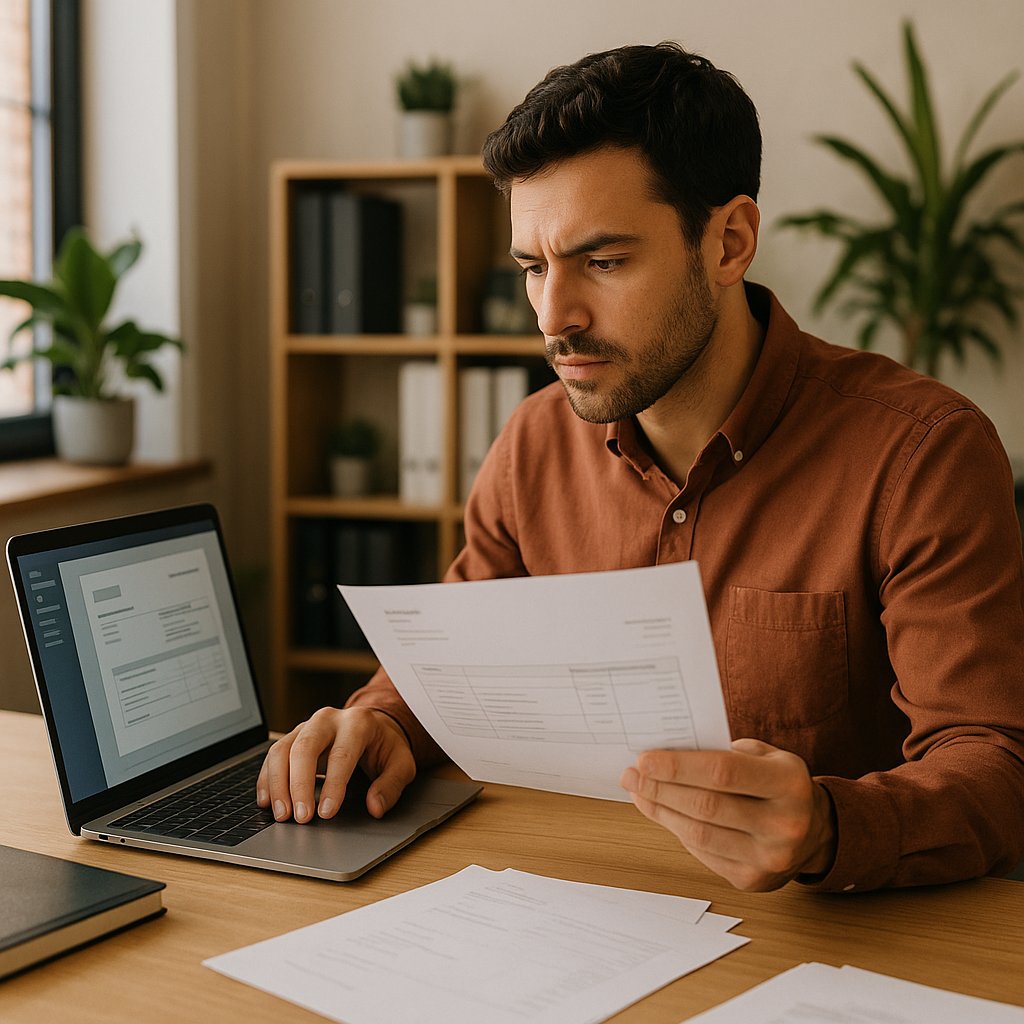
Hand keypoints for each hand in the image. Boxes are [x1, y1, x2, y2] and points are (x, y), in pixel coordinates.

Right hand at [256, 706, 415, 822]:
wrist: (374, 728)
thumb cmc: (385, 747)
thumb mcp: (401, 763)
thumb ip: (391, 785)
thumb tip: (376, 807)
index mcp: (358, 722)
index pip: (341, 754)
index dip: (333, 785)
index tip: (327, 812)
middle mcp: (328, 719)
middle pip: (305, 747)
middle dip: (299, 784)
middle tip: (300, 817)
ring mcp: (307, 726)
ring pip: (282, 749)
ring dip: (278, 784)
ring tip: (282, 814)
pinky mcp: (292, 736)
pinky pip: (272, 755)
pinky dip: (267, 779)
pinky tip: (268, 801)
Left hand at [619, 738, 836, 890]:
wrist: (814, 831)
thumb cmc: (778, 784)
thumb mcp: (764, 756)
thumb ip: (722, 752)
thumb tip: (665, 754)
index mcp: (789, 783)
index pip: (722, 772)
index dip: (678, 766)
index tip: (644, 758)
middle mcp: (784, 825)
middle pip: (705, 805)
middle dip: (660, 788)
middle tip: (632, 774)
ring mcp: (769, 859)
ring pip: (698, 833)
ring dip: (660, 810)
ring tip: (639, 791)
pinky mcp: (751, 881)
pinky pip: (701, 852)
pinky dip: (676, 830)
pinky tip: (662, 812)